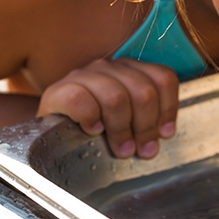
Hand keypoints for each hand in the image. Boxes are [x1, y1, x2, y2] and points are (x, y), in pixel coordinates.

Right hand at [37, 58, 179, 158]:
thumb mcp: (126, 120)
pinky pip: (80, 99)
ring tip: (122, 150)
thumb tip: (162, 136)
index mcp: (131, 70)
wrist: (49, 130)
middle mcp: (109, 67)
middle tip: (143, 150)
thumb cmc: (95, 128)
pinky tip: (94, 131)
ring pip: (116, 96)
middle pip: (143, 91)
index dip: (169, 108)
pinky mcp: (58, 90)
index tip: (166, 134)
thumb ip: (146, 120)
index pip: (163, 78)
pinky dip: (91, 118)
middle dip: (146, 126)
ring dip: (122, 129)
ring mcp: (83, 76)